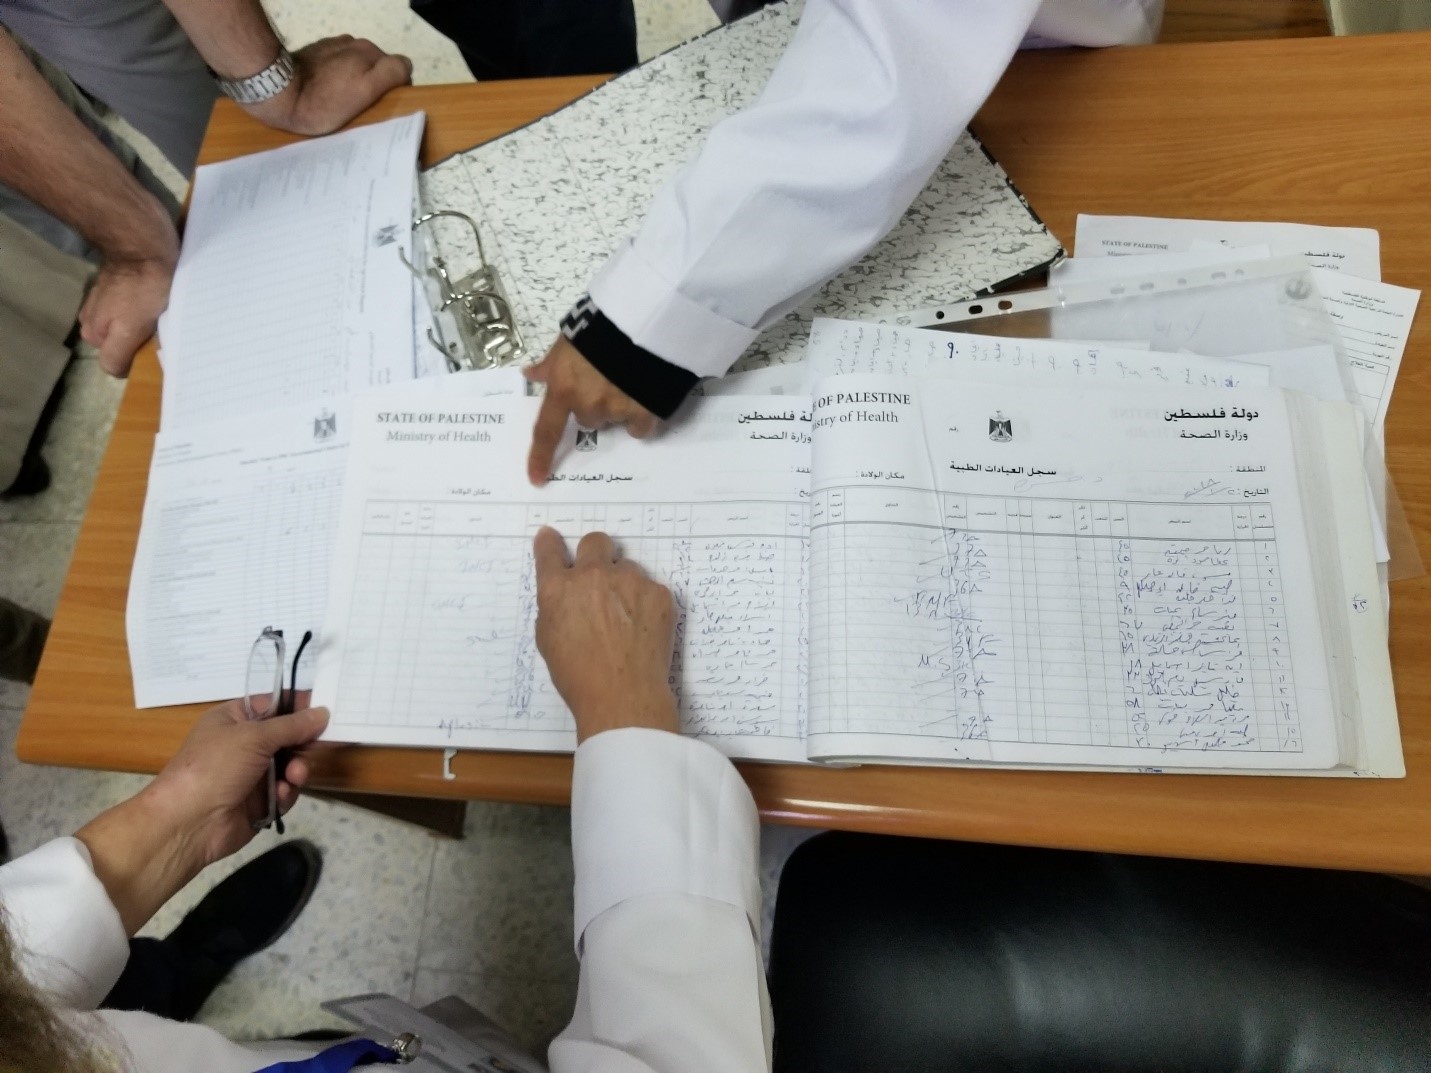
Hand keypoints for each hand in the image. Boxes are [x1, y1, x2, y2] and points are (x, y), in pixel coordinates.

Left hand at [76, 701, 327, 933]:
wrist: (189, 823)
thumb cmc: (215, 767)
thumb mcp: (253, 736)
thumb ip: (292, 725)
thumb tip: (322, 712)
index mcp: (234, 719)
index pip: (274, 705)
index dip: (299, 706)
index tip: (326, 708)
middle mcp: (244, 744)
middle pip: (287, 736)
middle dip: (302, 742)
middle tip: (318, 744)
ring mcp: (252, 774)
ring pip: (290, 765)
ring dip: (296, 769)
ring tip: (293, 777)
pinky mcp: (260, 801)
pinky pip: (286, 790)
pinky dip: (286, 792)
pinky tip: (279, 795)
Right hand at [78, 255, 175, 377]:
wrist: (140, 245)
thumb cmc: (147, 288)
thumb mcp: (139, 328)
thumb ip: (128, 353)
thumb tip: (135, 367)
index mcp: (96, 336)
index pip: (116, 366)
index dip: (137, 362)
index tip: (154, 351)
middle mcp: (89, 323)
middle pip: (117, 347)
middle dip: (135, 343)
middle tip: (157, 330)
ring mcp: (95, 305)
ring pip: (117, 328)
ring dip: (132, 325)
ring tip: (154, 313)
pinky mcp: (102, 289)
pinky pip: (117, 310)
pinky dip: (129, 309)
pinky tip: (147, 299)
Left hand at [244, 36, 412, 135]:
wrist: (277, 91)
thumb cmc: (323, 100)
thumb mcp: (365, 91)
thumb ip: (391, 74)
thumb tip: (405, 68)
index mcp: (370, 53)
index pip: (398, 68)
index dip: (394, 88)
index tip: (382, 106)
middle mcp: (356, 44)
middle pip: (377, 65)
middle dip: (373, 83)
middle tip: (361, 107)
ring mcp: (334, 45)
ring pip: (357, 63)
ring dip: (354, 78)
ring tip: (341, 99)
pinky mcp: (316, 50)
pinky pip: (337, 62)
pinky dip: (336, 74)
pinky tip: (325, 89)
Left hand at [525, 336, 658, 484]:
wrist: (645, 321)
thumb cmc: (600, 325)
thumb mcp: (569, 339)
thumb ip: (551, 363)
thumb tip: (530, 374)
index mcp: (564, 388)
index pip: (547, 430)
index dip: (541, 456)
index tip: (536, 479)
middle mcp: (588, 405)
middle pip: (587, 419)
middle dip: (594, 405)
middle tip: (605, 380)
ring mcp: (617, 411)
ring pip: (613, 421)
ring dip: (617, 408)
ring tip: (629, 380)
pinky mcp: (646, 412)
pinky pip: (639, 427)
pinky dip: (641, 417)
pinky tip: (646, 395)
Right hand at [532, 527, 678, 742]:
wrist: (622, 695)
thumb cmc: (579, 676)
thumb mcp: (548, 640)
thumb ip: (554, 606)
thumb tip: (563, 591)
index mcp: (558, 588)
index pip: (549, 551)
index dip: (550, 543)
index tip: (551, 538)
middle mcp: (593, 575)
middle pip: (596, 541)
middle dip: (595, 553)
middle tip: (599, 576)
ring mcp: (630, 581)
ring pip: (627, 567)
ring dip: (624, 584)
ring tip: (624, 620)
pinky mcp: (659, 593)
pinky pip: (650, 588)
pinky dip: (645, 604)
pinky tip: (642, 630)